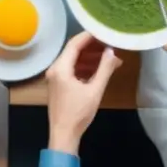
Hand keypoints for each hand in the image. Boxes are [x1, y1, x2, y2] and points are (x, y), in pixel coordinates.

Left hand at [45, 32, 122, 155]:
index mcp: (60, 68)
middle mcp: (55, 69)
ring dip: (90, 58)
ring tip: (110, 56)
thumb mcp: (95, 91)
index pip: (74, 44)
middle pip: (73, 50)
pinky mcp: (58, 84)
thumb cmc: (78, 114)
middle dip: (92, 46)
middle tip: (110, 43)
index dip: (89, 36)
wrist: (63, 135)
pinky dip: (85, 67)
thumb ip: (104, 69)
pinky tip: (99, 68)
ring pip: (73, 60)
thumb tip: (112, 52)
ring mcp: (55, 76)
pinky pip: (72, 69)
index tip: (103, 31)